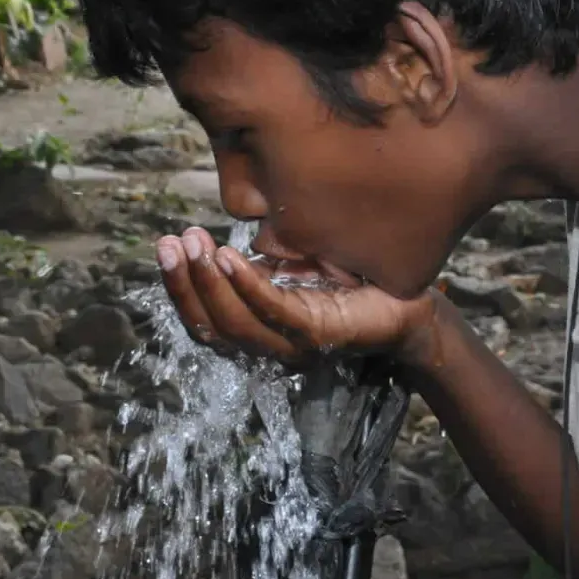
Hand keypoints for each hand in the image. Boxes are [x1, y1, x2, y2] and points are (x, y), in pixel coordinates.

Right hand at [156, 227, 437, 365]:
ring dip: (206, 283)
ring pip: (234, 323)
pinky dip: (246, 285)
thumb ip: (261, 262)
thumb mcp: (295, 265)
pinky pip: (273, 311)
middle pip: (210, 326)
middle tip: (167, 243)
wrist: (412, 300)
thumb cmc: (354, 278)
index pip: (205, 320)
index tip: (166, 244)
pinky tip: (227, 257)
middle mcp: (272, 344)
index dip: (180, 286)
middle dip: (183, 283)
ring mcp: (294, 343)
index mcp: (261, 330)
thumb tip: (226, 234)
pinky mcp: (320, 334)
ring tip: (191, 244)